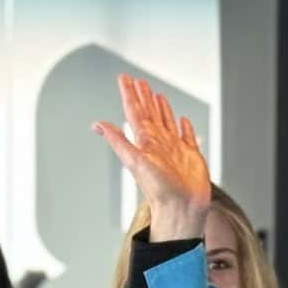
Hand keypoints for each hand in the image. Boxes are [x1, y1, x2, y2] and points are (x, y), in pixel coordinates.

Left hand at [93, 74, 211, 244]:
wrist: (182, 208)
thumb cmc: (159, 189)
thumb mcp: (135, 161)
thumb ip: (118, 141)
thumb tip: (96, 125)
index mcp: (145, 142)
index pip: (135, 112)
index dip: (130, 95)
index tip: (125, 78)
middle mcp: (159, 143)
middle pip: (150, 114)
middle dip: (144, 97)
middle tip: (138, 81)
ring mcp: (175, 149)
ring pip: (167, 122)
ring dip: (161, 108)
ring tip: (157, 95)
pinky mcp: (191, 156)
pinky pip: (187, 136)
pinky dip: (184, 127)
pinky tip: (181, 120)